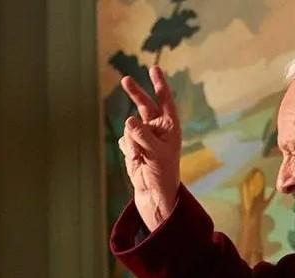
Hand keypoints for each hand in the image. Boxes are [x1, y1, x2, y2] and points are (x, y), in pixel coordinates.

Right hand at [119, 65, 182, 230]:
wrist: (153, 191)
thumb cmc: (163, 172)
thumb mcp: (155, 153)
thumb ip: (142, 135)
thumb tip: (128, 120)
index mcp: (170, 125)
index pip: (165, 100)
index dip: (159, 84)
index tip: (154, 68)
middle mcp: (157, 127)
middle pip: (144, 104)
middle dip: (135, 93)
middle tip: (125, 80)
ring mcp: (143, 135)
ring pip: (130, 128)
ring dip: (132, 141)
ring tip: (140, 156)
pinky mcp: (131, 144)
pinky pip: (124, 140)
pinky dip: (128, 149)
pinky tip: (135, 158)